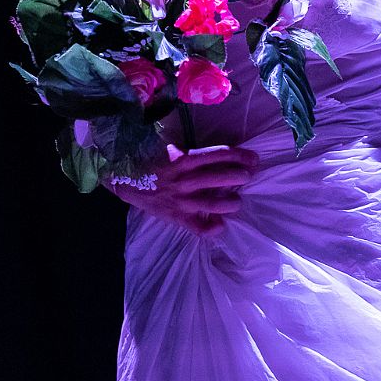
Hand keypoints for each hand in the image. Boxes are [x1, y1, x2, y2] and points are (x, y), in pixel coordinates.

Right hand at [107, 144, 258, 235]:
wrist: (126, 181)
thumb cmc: (155, 163)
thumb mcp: (173, 151)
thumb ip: (196, 153)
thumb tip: (227, 154)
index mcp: (185, 159)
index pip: (219, 155)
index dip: (241, 156)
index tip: (253, 159)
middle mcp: (185, 180)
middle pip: (220, 178)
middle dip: (240, 176)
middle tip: (247, 176)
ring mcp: (181, 200)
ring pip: (214, 204)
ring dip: (231, 203)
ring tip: (236, 201)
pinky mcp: (177, 217)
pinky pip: (197, 227)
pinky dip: (211, 229)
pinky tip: (220, 225)